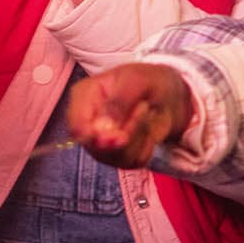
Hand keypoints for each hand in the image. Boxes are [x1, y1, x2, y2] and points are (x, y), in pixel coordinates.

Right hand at [67, 64, 193, 167]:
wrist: (167, 94)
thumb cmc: (147, 80)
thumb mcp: (136, 80)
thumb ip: (119, 102)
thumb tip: (105, 129)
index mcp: (84, 97)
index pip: (77, 126)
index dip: (94, 137)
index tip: (121, 136)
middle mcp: (88, 123)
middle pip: (96, 147)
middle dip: (126, 135)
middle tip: (145, 109)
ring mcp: (101, 142)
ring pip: (116, 157)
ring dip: (139, 136)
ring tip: (147, 112)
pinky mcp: (119, 156)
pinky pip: (132, 162)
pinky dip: (146, 146)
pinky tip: (148, 129)